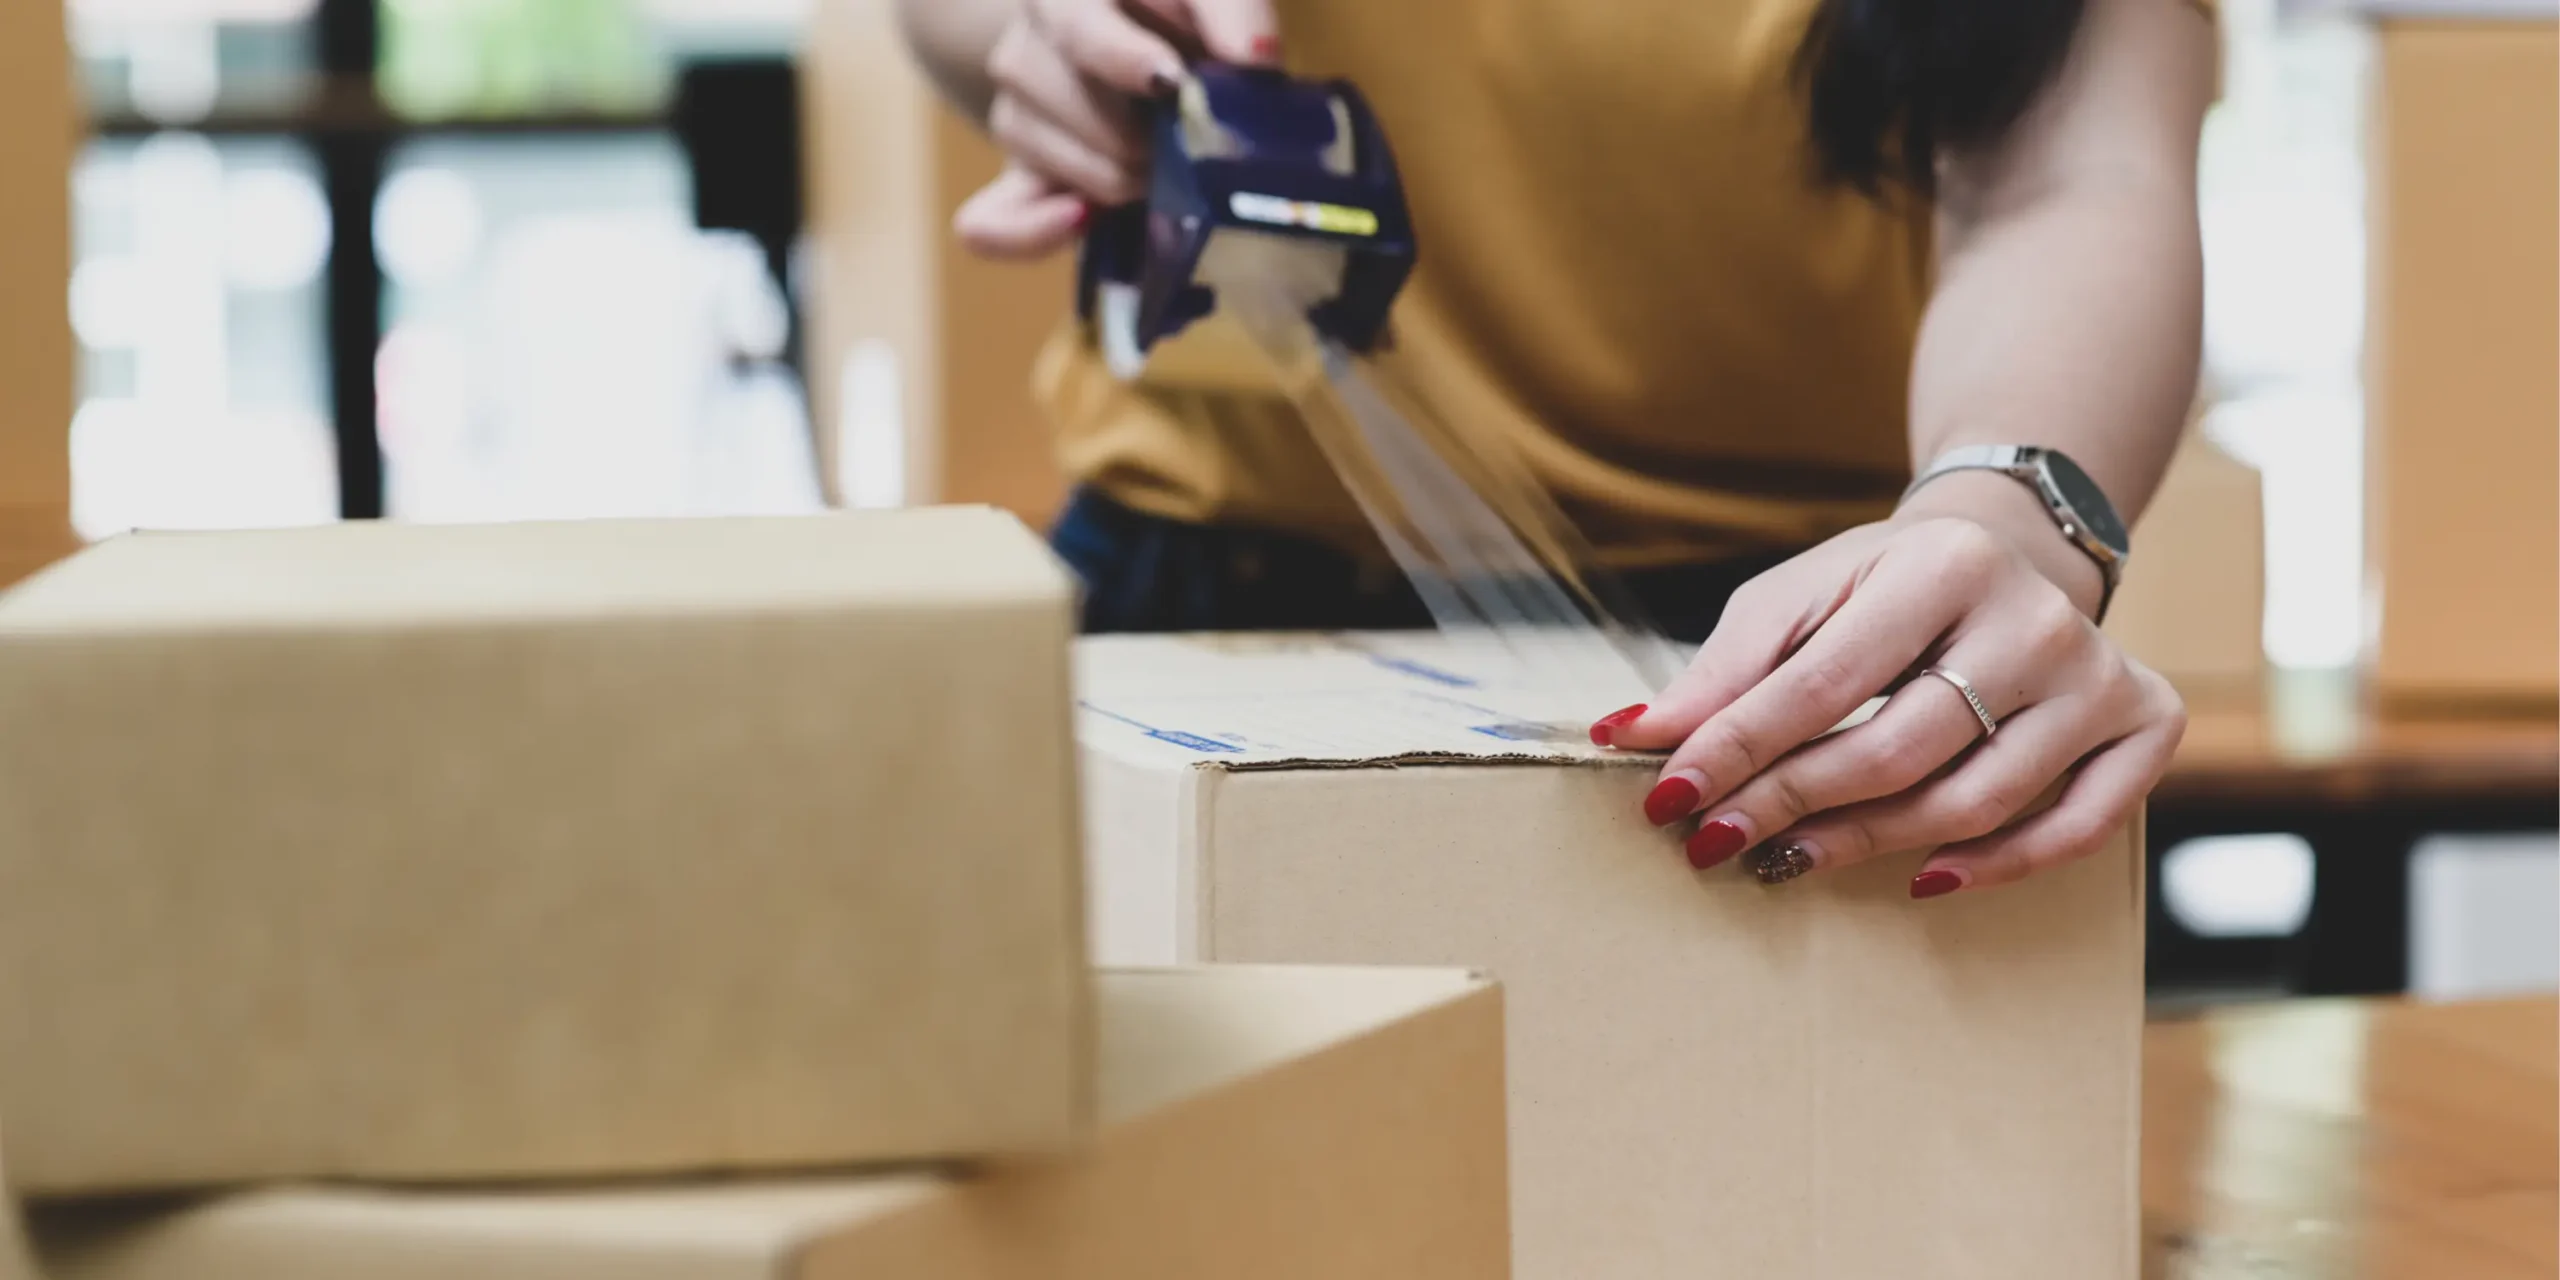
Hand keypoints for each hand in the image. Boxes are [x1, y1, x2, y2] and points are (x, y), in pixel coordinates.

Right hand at [953, 0, 1279, 258]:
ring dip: (1117, 175)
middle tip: (1188, 135)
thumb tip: (1253, 61)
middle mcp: (1026, 46)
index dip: (1120, 57)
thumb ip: (1232, 10)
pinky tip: (1081, 219)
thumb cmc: (1178, 11)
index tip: (1170, 82)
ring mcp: (1015, 112)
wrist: (1138, 36)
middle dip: (1139, 132)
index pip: (1076, 26)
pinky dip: (1028, 233)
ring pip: (1047, 159)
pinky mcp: (1017, 172)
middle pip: (1066, 103)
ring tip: (1162, 164)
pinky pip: (989, 220)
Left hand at [1592, 474, 2185, 897]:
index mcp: (1943, 564)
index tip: (1667, 798)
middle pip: (1899, 748)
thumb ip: (1724, 670)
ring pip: (1978, 798)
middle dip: (1791, 804)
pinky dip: (1999, 866)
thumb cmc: (1882, 587)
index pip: (1825, 680)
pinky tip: (1922, 878)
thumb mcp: (1800, 597)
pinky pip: (2078, 826)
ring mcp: (2098, 675)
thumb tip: (1633, 738)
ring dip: (1869, 844)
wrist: (2009, 549)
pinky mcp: (2145, 722)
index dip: (1739, 748)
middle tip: (1714, 844)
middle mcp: (2033, 619)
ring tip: (1788, 860)